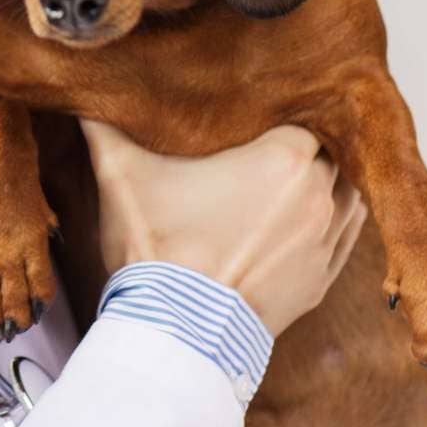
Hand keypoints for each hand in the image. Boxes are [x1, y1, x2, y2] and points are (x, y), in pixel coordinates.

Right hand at [80, 119, 366, 337]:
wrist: (175, 334)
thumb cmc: (154, 249)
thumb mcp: (120, 175)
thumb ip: (104, 126)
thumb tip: (80, 93)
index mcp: (284, 158)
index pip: (303, 112)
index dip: (281, 107)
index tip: (257, 109)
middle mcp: (317, 194)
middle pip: (327, 149)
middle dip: (303, 143)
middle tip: (271, 138)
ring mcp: (324, 241)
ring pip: (346, 191)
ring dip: (324, 179)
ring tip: (293, 174)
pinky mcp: (320, 280)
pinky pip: (345, 236)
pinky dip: (332, 219)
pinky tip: (312, 211)